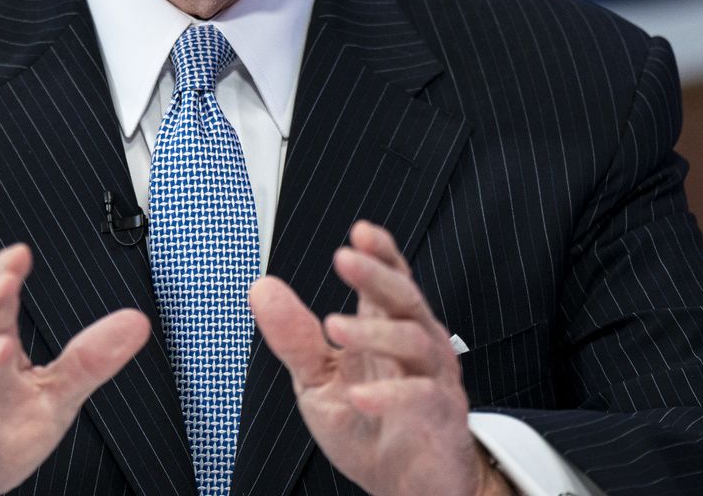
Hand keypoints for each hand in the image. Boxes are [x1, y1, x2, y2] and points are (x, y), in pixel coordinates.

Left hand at [249, 221, 510, 495]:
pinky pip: (421, 396)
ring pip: (413, 340)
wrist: (406, 488)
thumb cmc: (369, 429)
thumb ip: (294, 336)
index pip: (390, 279)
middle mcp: (416, 345)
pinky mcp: (440, 416)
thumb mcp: (318, 379)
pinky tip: (362, 395)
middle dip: (376, 274)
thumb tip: (261, 289)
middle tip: (345, 259)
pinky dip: (390, 394)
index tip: (360, 232)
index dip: (380, 253)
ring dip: (373, 331)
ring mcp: (433, 379)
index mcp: (387, 329)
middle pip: (405, 297)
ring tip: (335, 328)